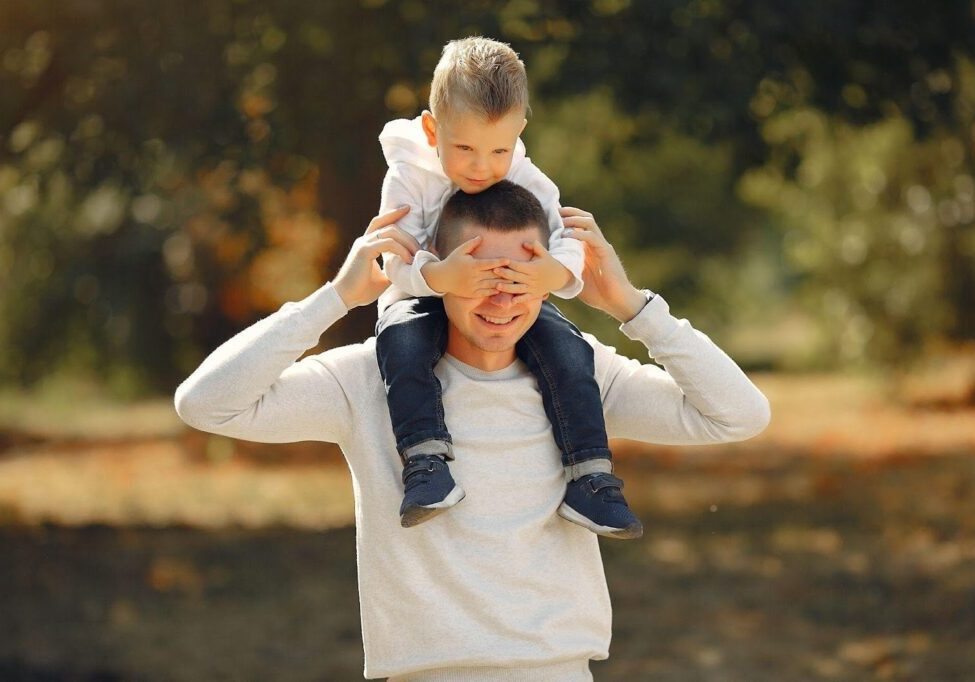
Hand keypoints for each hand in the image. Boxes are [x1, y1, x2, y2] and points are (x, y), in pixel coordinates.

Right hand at [333, 206, 418, 307]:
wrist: (345, 298)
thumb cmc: (361, 290)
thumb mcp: (383, 278)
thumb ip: (393, 270)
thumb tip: (408, 270)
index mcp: (366, 244)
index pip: (381, 223)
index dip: (393, 214)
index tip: (408, 208)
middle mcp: (364, 240)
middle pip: (390, 226)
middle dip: (408, 235)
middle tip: (421, 247)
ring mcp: (363, 244)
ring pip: (391, 232)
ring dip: (407, 242)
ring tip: (417, 255)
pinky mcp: (364, 251)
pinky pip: (388, 244)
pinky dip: (401, 250)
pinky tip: (408, 260)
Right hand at [421, 236, 510, 296]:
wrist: (442, 278)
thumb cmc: (452, 262)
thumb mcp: (460, 251)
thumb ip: (471, 244)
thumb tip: (481, 237)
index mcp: (472, 265)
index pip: (489, 263)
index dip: (499, 261)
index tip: (508, 259)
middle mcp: (474, 276)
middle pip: (493, 275)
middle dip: (505, 273)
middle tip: (517, 271)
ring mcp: (473, 286)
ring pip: (492, 285)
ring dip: (503, 283)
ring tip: (514, 281)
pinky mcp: (473, 293)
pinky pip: (487, 293)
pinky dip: (495, 291)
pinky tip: (503, 289)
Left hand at [492, 240, 571, 297]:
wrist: (559, 277)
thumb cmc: (548, 262)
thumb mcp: (543, 253)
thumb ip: (534, 246)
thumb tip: (523, 243)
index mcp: (533, 268)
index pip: (519, 265)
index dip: (510, 263)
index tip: (500, 260)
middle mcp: (532, 278)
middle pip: (516, 276)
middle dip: (505, 274)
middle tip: (494, 270)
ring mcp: (533, 288)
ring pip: (519, 288)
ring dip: (508, 288)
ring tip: (497, 286)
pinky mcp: (534, 295)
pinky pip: (526, 298)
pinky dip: (519, 300)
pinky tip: (510, 301)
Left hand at [561, 207, 647, 321]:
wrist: (616, 301)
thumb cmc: (598, 293)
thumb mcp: (576, 279)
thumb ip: (566, 270)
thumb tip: (548, 271)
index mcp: (588, 248)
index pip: (579, 225)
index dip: (566, 218)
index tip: (552, 215)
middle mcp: (595, 244)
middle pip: (585, 218)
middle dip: (570, 213)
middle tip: (555, 211)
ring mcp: (601, 246)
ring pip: (589, 223)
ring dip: (574, 219)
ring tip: (561, 221)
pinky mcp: (606, 252)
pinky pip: (593, 237)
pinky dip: (579, 233)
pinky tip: (567, 235)